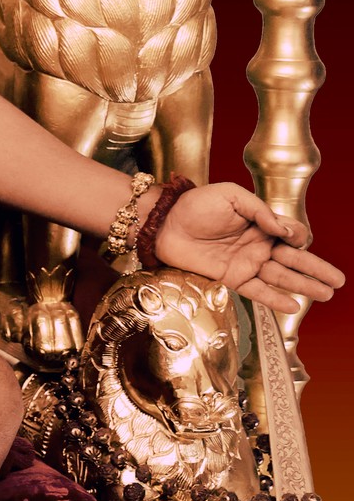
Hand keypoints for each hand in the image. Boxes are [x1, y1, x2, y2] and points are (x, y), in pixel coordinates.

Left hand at [155, 183, 344, 315]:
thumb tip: (283, 228)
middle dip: (317, 269)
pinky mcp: (232, 278)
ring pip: (282, 277)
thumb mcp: (231, 196)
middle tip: (339, 281)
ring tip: (327, 294)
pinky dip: (275, 299)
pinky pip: (258, 291)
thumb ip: (259, 210)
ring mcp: (247, 263)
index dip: (297, 236)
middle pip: (294, 260)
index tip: (294, 237)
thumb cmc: (196, 205)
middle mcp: (258, 245)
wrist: (165, 223)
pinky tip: (294, 305)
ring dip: (304, 286)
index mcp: (260, 223)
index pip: (290, 233)